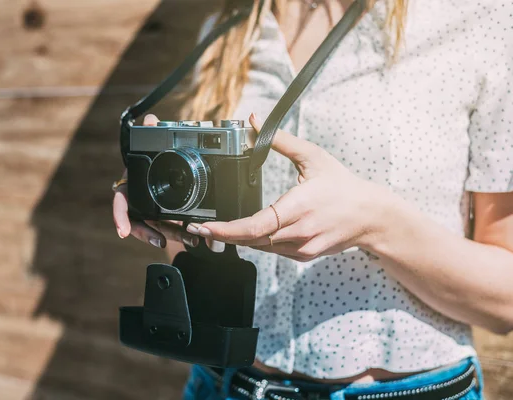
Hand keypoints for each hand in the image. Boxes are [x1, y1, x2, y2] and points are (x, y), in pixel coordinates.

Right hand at [113, 114, 199, 248]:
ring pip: (159, 228)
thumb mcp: (152, 145)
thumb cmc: (152, 157)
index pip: (121, 205)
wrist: (164, 164)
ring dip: (171, 235)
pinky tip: (194, 238)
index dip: (120, 218)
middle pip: (141, 223)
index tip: (122, 232)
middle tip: (160, 241)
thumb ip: (150, 133)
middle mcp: (139, 203)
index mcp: (131, 188)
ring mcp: (152, 212)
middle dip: (149, 234)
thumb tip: (150, 120)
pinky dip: (181, 233)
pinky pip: (172, 228)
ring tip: (188, 239)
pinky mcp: (166, 217)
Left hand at [186, 113, 390, 261]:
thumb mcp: (313, 156)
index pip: (254, 226)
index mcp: (297, 208)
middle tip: (199, 228)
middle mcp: (298, 232)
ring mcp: (301, 248)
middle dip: (223, 235)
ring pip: (260, 247)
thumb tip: (254, 122)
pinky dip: (259, 242)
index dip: (226, 230)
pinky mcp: (304, 255)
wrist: (371, 216)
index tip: (204, 228)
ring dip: (239, 239)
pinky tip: (249, 233)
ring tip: (218, 230)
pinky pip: (274, 251)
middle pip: (251, 239)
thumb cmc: (343, 185)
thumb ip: (280, 140)